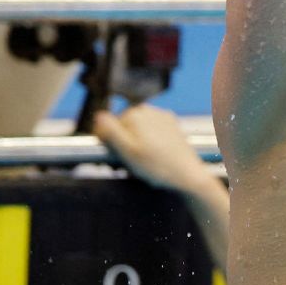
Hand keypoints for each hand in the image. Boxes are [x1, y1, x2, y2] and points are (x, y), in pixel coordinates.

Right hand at [96, 106, 221, 199]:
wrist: (187, 174)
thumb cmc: (157, 166)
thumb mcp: (127, 152)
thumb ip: (110, 132)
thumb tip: (98, 116)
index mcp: (134, 114)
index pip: (107, 128)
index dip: (108, 146)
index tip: (115, 160)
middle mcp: (147, 110)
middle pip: (123, 128)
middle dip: (122, 145)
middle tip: (128, 165)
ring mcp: (161, 116)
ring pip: (136, 130)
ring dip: (134, 145)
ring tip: (142, 163)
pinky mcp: (171, 125)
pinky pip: (151, 132)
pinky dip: (149, 143)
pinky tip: (154, 157)